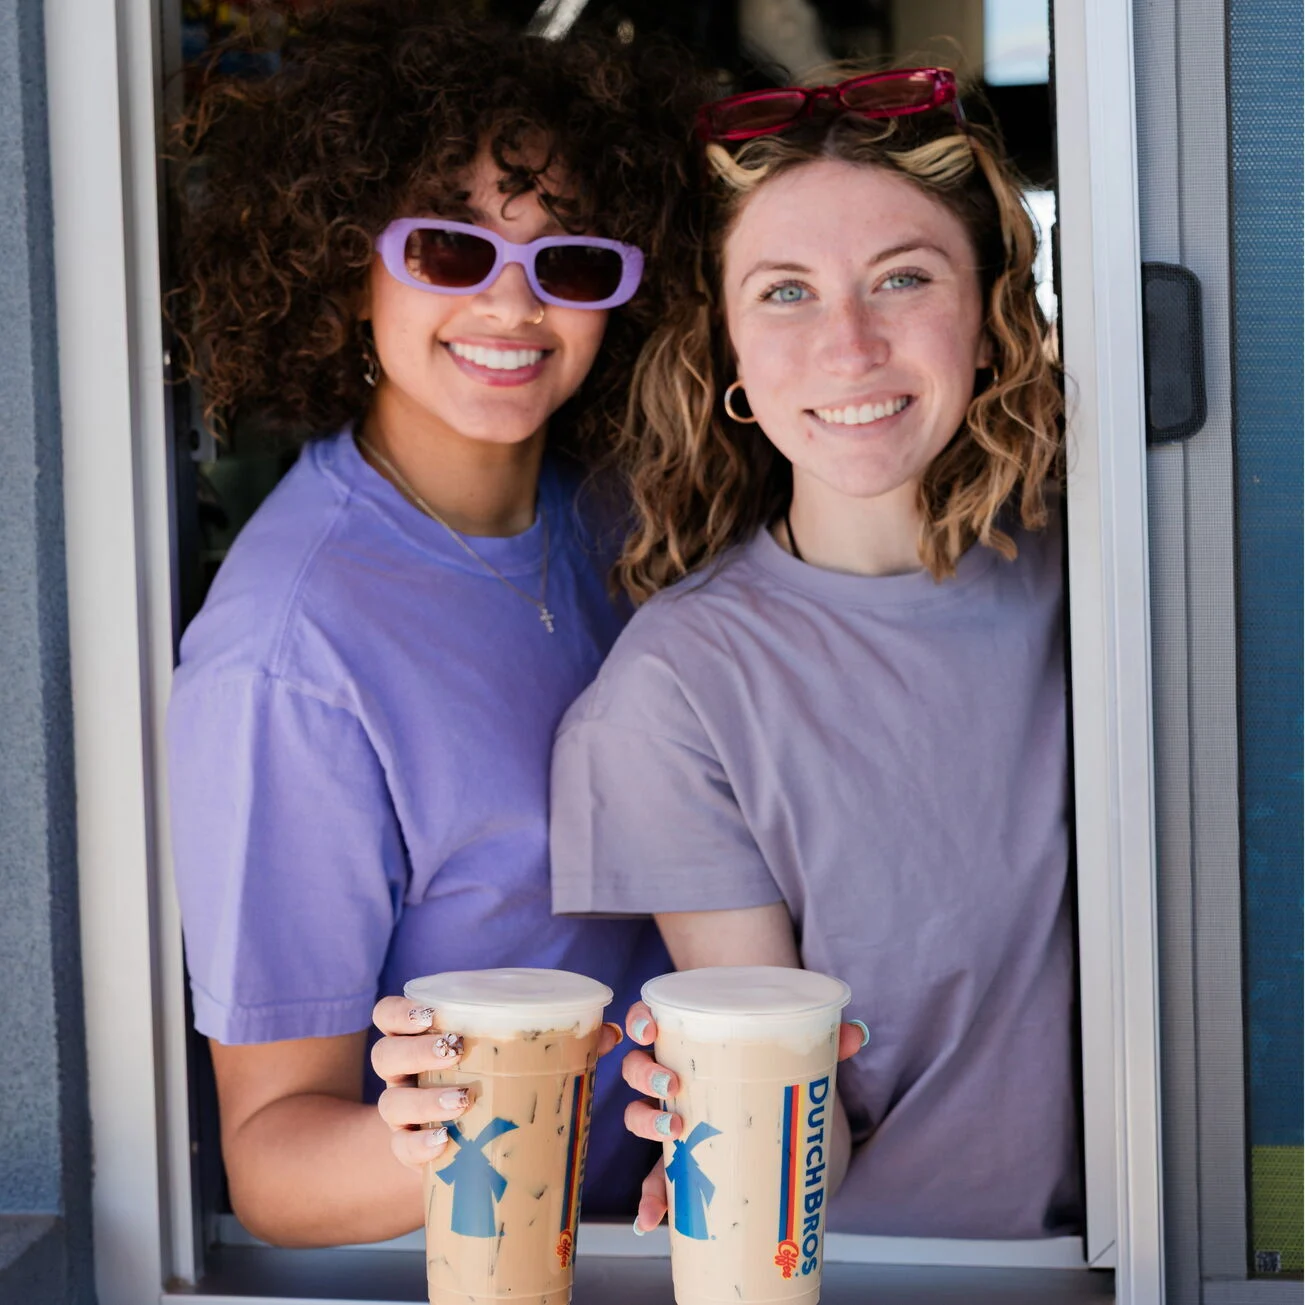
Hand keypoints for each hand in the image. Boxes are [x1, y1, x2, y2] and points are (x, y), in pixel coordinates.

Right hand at [370, 997, 623, 1172]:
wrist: (458, 1149)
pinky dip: (420, 1147)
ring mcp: (403, 1116)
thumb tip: (612, 1030)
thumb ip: (560, 1040)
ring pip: (390, 1104)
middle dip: (415, 1049)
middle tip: (453, 1048)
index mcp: (422, 1041)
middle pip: (385, 1055)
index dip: (400, 1012)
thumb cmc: (488, 1086)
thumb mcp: (513, 1060)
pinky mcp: (409, 1154)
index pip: (389, 1016)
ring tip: (462, 1099)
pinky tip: (442, 1144)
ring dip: (424, 1099)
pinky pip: (402, 1151)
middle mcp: (403, 1077)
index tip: (429, 1012)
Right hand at [621, 1002, 868, 1232]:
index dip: (639, 1019)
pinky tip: (650, 1220)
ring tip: (672, 1131)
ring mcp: (674, 1122)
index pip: (649, 1022)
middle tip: (672, 1083)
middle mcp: (673, 1081)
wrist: (777, 1116)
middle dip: (645, 1074)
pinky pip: (656, 1183)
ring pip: (639, 1117)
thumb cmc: (770, 1074)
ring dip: (647, 1123)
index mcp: (690, 1044)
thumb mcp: (795, 1057)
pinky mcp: (683, 1166)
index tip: (648, 1025)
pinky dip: (650, 1202)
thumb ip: (824, 1044)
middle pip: (637, 1070)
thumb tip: (856, 1032)